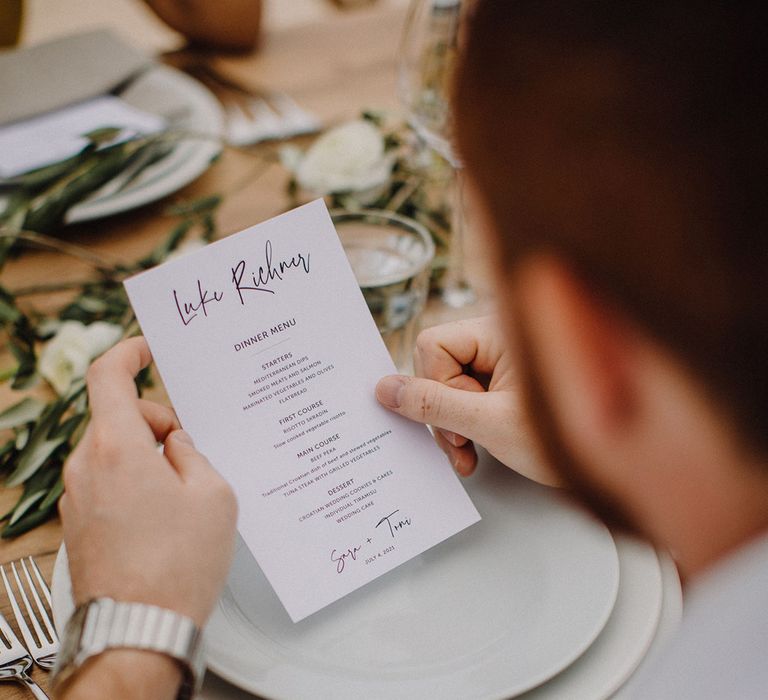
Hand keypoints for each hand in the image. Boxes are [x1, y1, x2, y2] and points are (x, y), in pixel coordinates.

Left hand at [60, 337, 237, 627]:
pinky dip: (134, 481)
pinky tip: (164, 514)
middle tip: (192, 454)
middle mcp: (87, 467)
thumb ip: (194, 454)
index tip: (146, 348)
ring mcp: (78, 497)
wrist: (139, 628)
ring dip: (148, 456)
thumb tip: (177, 446)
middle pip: (119, 417)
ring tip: (183, 494)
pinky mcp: (79, 523)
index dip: (127, 352)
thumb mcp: (213, 494)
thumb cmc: (178, 564)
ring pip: (114, 450)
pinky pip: (107, 480)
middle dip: (158, 424)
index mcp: (118, 447)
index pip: (107, 377)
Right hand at [376, 316, 558, 484]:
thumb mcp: (490, 423)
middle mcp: (502, 339)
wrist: (624, 469)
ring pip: (450, 385)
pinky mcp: (507, 383)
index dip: (437, 386)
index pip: (434, 344)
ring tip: (472, 456)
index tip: (460, 422)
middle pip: (439, 366)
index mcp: (502, 331)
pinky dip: (468, 426)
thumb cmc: (570, 438)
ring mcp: (505, 362)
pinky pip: (468, 396)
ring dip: (454, 425)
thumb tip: (386, 389)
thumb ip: (434, 404)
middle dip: (444, 412)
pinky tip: (478, 450)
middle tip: (464, 446)